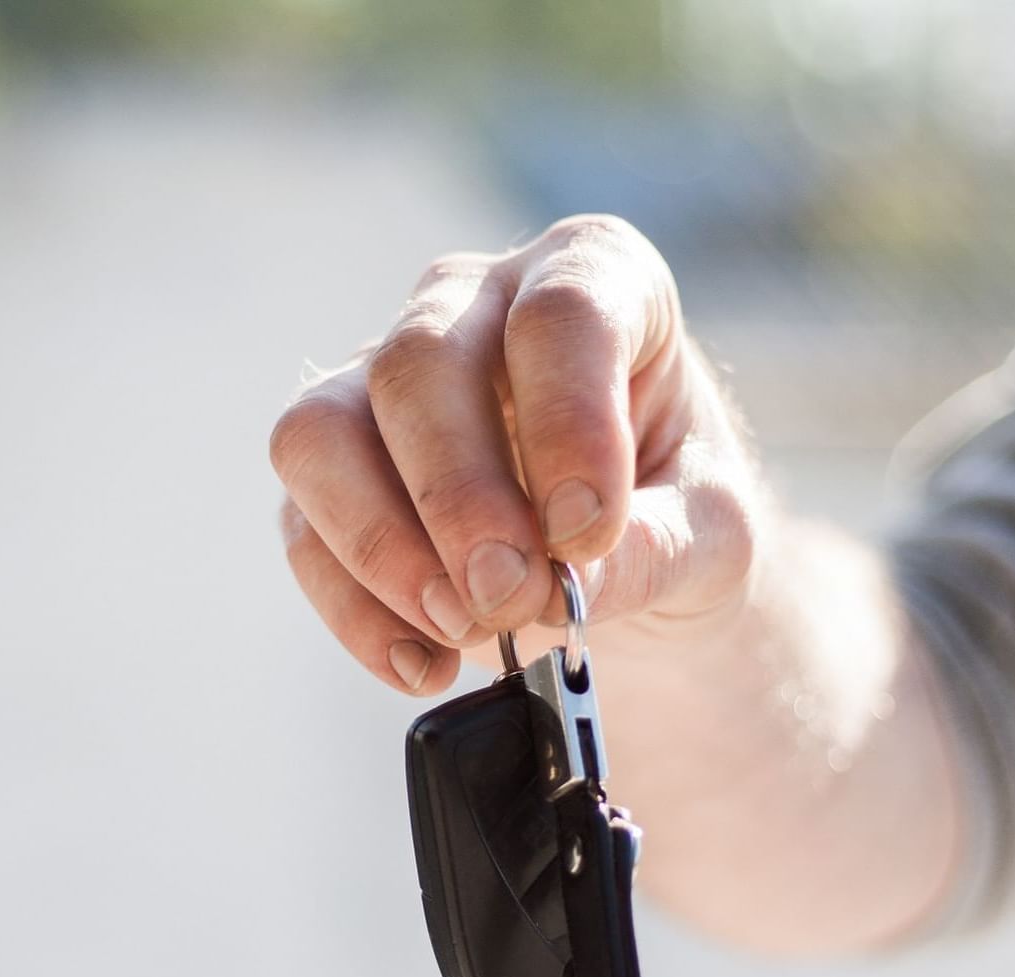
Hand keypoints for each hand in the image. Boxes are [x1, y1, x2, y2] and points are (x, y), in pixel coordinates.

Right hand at [270, 214, 761, 692]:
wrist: (624, 559)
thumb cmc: (675, 511)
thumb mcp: (712, 535)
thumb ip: (656, 549)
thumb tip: (560, 584)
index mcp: (592, 275)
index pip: (559, 314)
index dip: (568, 424)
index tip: (589, 535)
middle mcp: (472, 305)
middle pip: (416, 366)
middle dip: (459, 498)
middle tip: (512, 599)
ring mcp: (382, 379)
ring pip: (321, 432)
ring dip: (382, 546)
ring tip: (462, 629)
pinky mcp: (332, 469)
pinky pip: (302, 527)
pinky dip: (357, 610)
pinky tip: (425, 663)